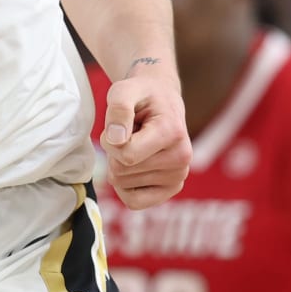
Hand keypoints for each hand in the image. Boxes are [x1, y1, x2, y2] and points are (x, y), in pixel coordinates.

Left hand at [100, 69, 191, 208]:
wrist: (161, 99)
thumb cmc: (140, 94)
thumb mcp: (124, 90)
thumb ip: (119, 109)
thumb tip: (116, 139)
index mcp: (172, 132)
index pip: (126, 155)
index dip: (109, 141)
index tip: (116, 126)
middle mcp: (181, 158)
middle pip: (122, 172)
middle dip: (114, 152)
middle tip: (128, 134)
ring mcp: (178, 176)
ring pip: (123, 185)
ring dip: (120, 164)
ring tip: (135, 143)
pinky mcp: (172, 189)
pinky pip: (133, 202)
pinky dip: (124, 186)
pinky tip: (133, 165)